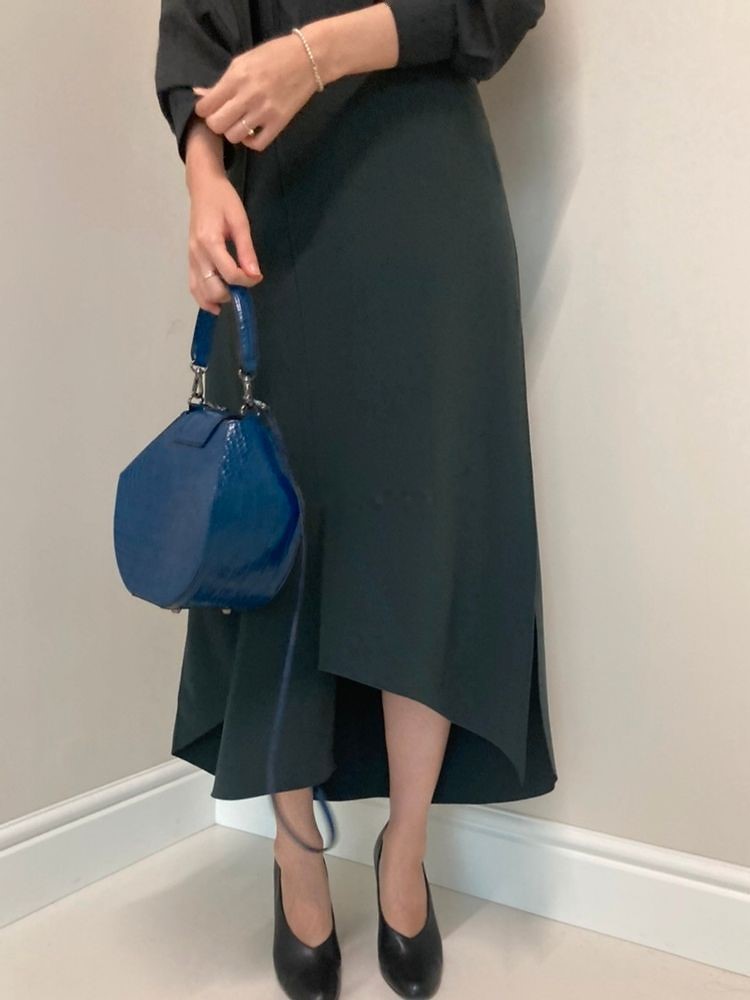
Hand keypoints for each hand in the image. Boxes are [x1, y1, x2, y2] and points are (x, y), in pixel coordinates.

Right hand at [187, 165, 262, 314]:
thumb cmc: (223, 200)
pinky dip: (203, 298)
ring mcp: (190, 257)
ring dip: (216, 300)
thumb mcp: (240, 221)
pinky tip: (215, 304)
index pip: (229, 273)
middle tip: (244, 286)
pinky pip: (193, 285)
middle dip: (231, 293)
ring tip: (232, 298)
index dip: (246, 281)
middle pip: (212, 287)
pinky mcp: (189, 259)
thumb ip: (247, 250)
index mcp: (209, 241)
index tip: (257, 276)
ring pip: (199, 291)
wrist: (203, 188)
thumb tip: (254, 274)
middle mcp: (196, 253)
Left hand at [191, 34, 320, 153]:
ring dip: (232, 132)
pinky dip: (250, 142)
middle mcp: (247, 97)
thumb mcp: (242, 62)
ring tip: (238, 124)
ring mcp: (264, 112)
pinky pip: (257, 144)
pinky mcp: (279, 123)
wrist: (307, 59)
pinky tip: (251, 132)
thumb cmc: (273, 55)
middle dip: (215, 123)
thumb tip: (200, 95)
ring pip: (234, 136)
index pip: (206, 106)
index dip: (203, 110)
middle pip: (217, 125)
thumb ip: (222, 82)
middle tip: (222, 117)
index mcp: (236, 78)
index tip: (209, 108)